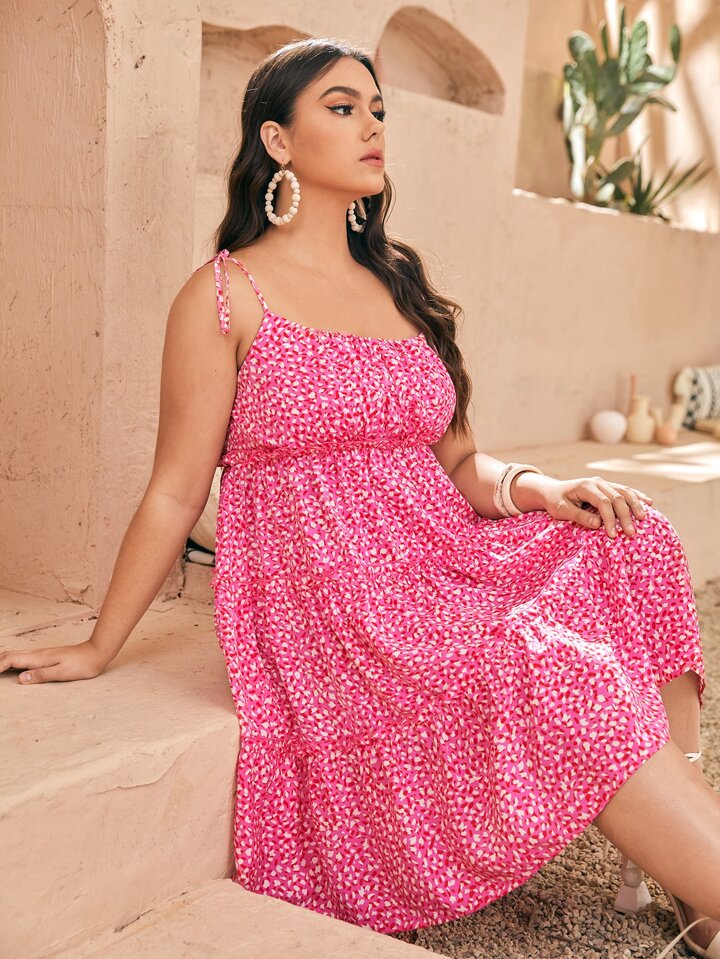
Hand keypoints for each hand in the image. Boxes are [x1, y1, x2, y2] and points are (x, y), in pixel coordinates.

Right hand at [0, 638, 109, 683]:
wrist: (96, 653)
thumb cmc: (82, 664)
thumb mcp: (62, 673)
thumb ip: (41, 675)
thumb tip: (21, 678)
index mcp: (39, 658)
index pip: (10, 659)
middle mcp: (38, 654)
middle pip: (10, 655)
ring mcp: (42, 654)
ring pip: (16, 655)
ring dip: (3, 662)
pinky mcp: (46, 656)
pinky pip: (24, 658)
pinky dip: (12, 662)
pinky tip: (12, 668)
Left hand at [539, 475, 653, 538]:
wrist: (553, 491)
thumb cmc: (556, 502)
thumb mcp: (561, 510)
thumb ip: (579, 516)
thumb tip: (597, 524)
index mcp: (586, 487)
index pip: (603, 503)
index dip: (610, 519)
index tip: (612, 534)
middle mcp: (597, 482)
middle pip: (617, 498)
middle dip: (625, 516)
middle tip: (631, 533)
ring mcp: (604, 483)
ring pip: (625, 492)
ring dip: (636, 505)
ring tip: (644, 519)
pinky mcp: (608, 487)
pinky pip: (625, 490)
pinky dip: (637, 496)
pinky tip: (649, 503)